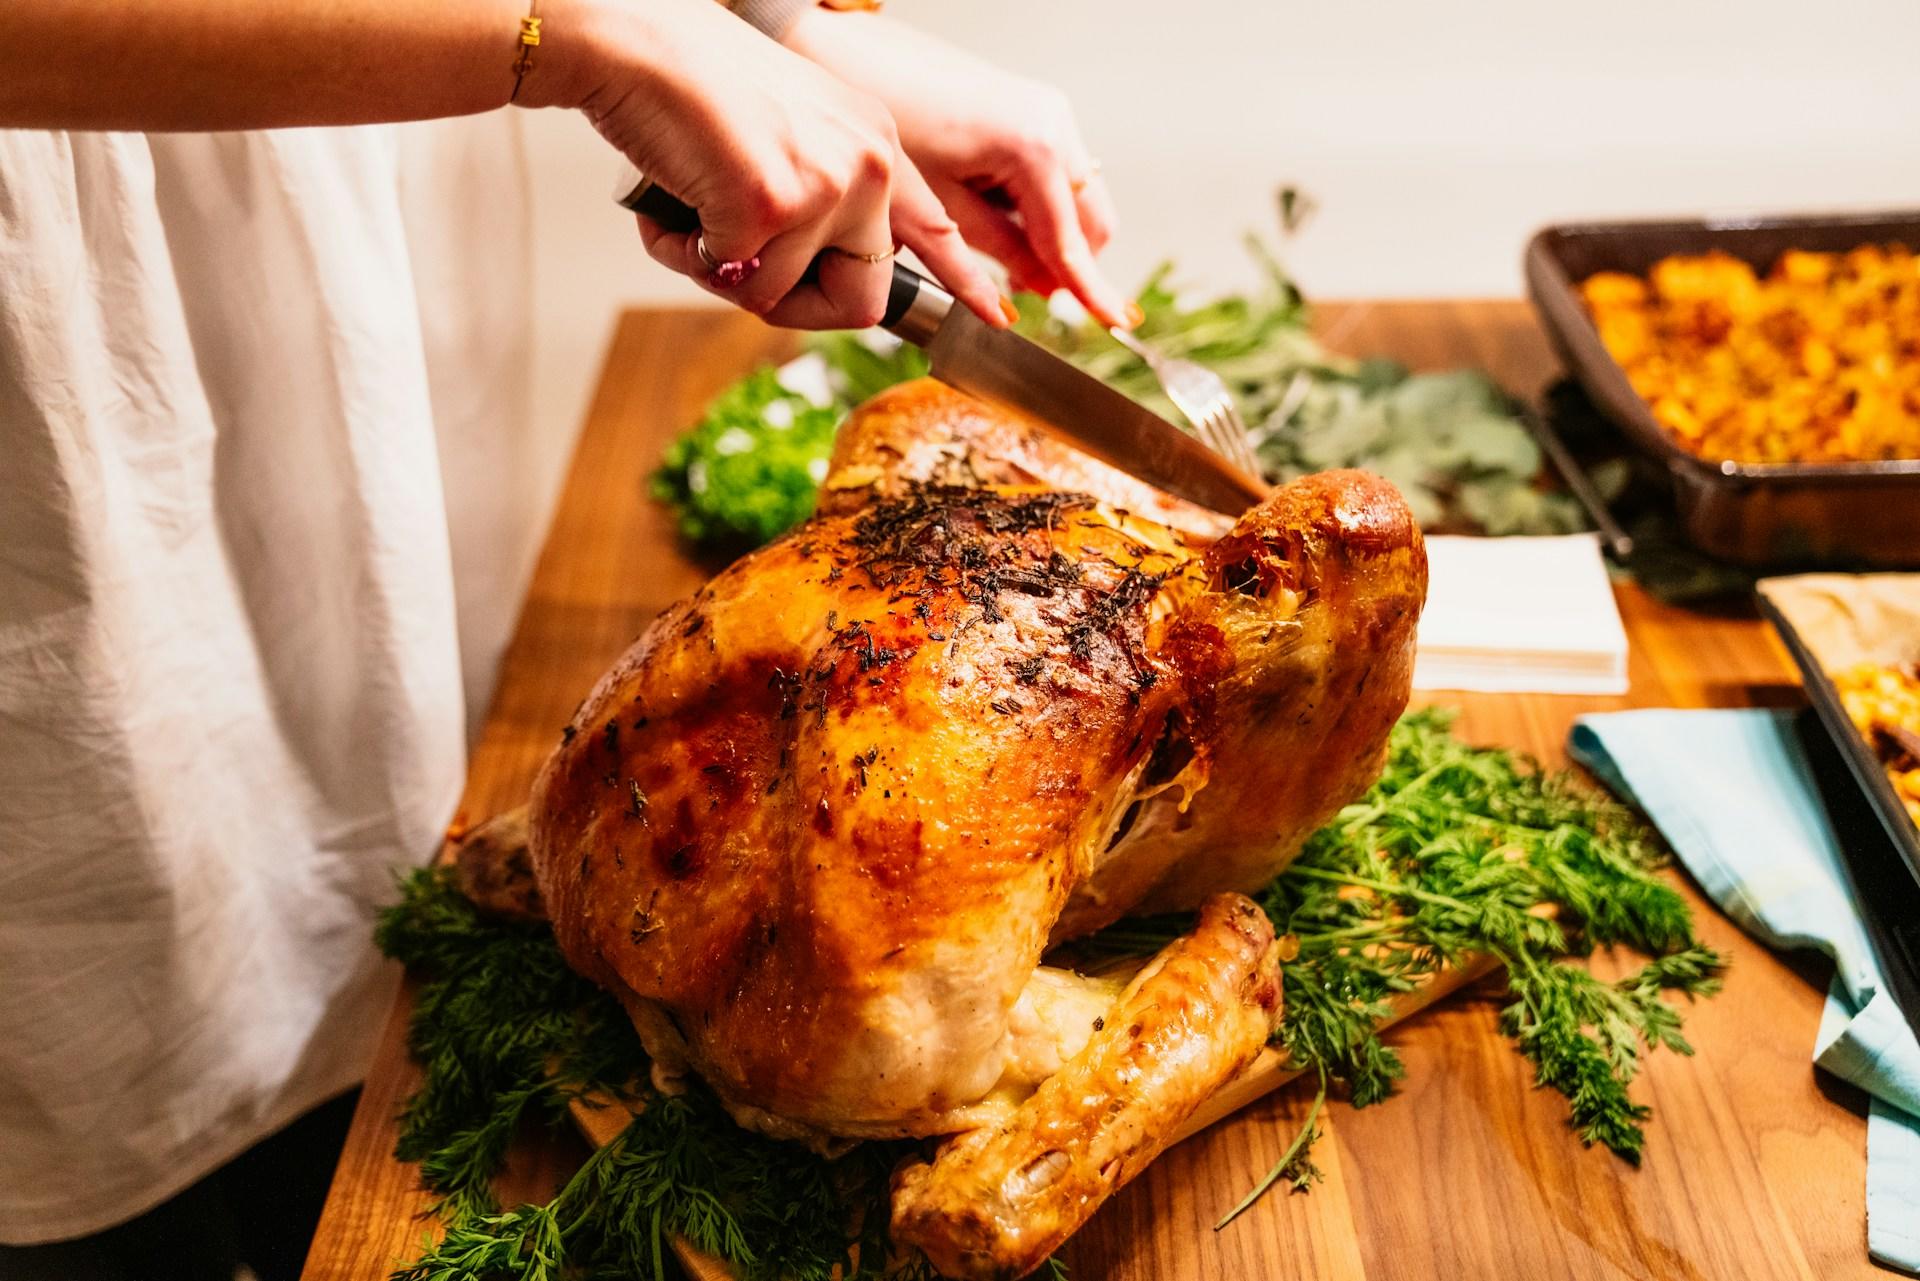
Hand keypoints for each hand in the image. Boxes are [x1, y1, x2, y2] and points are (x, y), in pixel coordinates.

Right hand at [554, 0, 1003, 328]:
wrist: (635, 41)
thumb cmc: (690, 87)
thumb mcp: (789, 136)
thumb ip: (820, 197)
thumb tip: (807, 273)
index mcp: (876, 142)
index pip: (934, 226)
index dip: (961, 278)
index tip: (994, 313)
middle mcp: (868, 162)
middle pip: (861, 298)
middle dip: (790, 304)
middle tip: (734, 265)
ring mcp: (827, 184)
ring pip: (778, 296)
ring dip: (719, 270)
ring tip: (689, 209)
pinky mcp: (775, 204)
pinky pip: (733, 281)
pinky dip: (686, 255)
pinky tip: (671, 202)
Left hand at [782, 9, 1130, 327]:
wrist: (857, 60)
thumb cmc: (890, 123)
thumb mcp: (943, 206)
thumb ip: (1002, 251)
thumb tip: (1042, 287)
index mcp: (1035, 148)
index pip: (1071, 239)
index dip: (1090, 288)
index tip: (1115, 321)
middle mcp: (1054, 123)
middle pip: (1092, 219)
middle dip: (1068, 263)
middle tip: (1024, 290)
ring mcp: (1049, 112)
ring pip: (1077, 198)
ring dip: (1052, 235)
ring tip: (1001, 255)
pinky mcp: (1034, 110)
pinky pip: (1057, 173)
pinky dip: (1038, 206)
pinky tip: (997, 216)